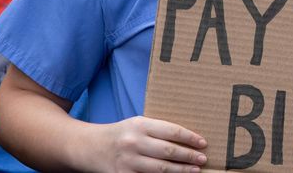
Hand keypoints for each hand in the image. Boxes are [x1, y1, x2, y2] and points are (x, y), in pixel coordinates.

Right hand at [88, 116, 207, 172]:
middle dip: (189, 156)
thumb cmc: (120, 134)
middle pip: (169, 151)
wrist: (89, 146)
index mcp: (140, 125)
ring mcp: (128, 161)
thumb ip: (158, 130)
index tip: (203, 143)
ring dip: (180, 170)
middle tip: (202, 159)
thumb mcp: (137, 124)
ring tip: (194, 171)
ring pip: (161, 168)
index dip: (190, 138)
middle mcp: (134, 142)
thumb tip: (186, 140)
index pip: (172, 131)